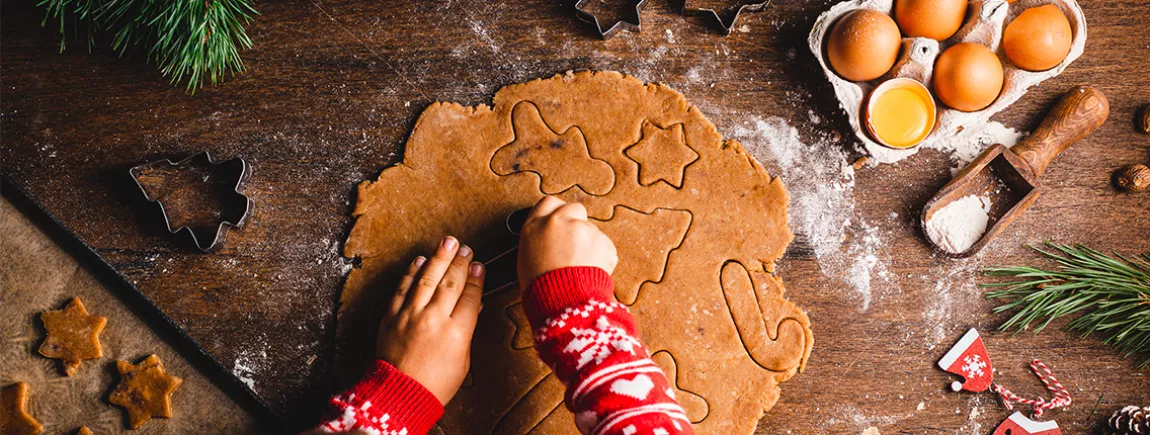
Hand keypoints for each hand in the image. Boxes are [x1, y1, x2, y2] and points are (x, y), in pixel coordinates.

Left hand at [377, 236, 484, 404]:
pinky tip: (420, 260)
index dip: (476, 278)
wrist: (400, 395)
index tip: (479, 266)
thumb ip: (466, 330)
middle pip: (451, 282)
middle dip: (460, 262)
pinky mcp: (392, 316)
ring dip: (438, 258)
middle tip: (466, 248)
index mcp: (456, 332)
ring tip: (447, 242)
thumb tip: (473, 308)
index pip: (470, 296)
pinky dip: (411, 272)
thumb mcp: (462, 360)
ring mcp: (410, 315)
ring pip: (427, 278)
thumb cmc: (434, 384)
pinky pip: (402, 288)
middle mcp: (434, 319)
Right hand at [517, 196, 617, 288]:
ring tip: (581, 268)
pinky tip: (592, 272)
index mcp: (536, 225)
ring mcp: (583, 229)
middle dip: (577, 223)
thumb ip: (539, 240)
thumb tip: (549, 239)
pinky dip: (603, 258)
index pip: (549, 203)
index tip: (561, 222)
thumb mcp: (526, 259)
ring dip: (590, 244)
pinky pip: (605, 246)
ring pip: (592, 230)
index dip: (557, 213)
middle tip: (575, 245)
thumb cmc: (541, 288)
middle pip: (574, 209)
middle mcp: (559, 221)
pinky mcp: (603, 241)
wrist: (563, 302)